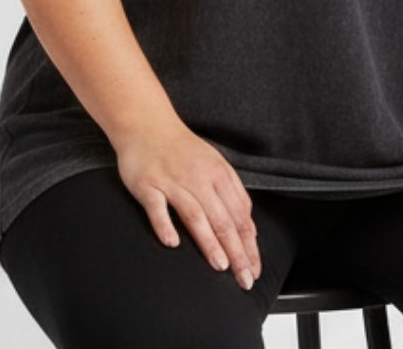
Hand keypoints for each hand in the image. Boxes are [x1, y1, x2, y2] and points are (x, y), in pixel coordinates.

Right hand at [113, 118, 261, 291]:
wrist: (148, 124)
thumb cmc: (182, 149)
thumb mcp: (215, 165)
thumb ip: (231, 194)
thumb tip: (249, 228)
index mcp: (219, 174)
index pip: (241, 215)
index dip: (250, 244)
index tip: (254, 268)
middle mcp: (199, 178)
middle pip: (223, 219)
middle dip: (237, 252)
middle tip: (244, 278)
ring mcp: (172, 181)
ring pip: (196, 215)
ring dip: (210, 242)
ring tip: (220, 265)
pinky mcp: (148, 184)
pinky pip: (157, 208)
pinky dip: (165, 225)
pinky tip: (172, 243)